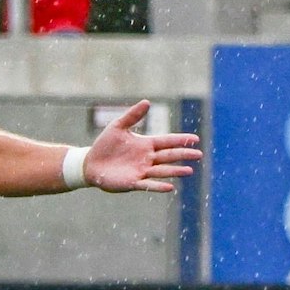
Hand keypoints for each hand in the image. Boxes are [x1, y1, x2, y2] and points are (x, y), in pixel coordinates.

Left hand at [82, 101, 202, 193]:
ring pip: (162, 171)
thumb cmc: (105, 144)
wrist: (90, 163)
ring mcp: (141, 171)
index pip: (167, 141)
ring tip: (189, 171)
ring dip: (175, 171)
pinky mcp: (132, 182)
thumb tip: (147, 102)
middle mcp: (147, 158)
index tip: (195, 139)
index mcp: (146, 144)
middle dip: (183, 155)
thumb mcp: (118, 126)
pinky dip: (158, 186)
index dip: (180, 140)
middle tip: (199, 155)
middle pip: (169, 156)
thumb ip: (132, 116)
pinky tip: (170, 187)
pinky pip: (148, 184)